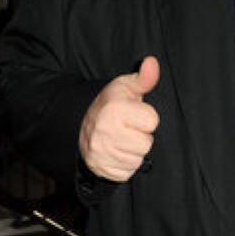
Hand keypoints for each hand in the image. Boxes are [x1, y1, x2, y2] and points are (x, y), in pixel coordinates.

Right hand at [79, 57, 160, 181]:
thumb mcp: (126, 87)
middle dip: (141, 136)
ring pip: (138, 159)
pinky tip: (116, 152)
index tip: (134, 113)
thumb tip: (152, 62)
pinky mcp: (102, 169)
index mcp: (114, 109)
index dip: (146, 117)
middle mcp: (105, 132)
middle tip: (127, 128)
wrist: (82, 127)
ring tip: (121, 139)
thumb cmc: (111, 105)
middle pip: (146, 143)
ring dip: (133, 151)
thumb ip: (144, 78)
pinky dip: (125, 164)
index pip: (152, 121)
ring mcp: (101, 153)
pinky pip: (128, 172)